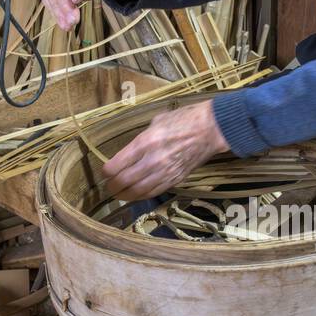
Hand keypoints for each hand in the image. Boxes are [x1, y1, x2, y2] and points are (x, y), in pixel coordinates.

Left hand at [102, 101, 229, 200]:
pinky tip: (136, 195)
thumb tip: (130, 152)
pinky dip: (142, 196)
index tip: (105, 172)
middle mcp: (152, 160)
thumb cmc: (183, 119)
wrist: (210, 129)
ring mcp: (165, 172)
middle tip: (108, 187)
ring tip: (119, 195)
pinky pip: (154, 192)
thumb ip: (141, 139)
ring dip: (125, 195)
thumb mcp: (156, 122)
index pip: (116, 166)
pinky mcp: (175, 179)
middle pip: (124, 181)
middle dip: (113, 186)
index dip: (106, 172)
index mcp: (145, 142)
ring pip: (138, 191)